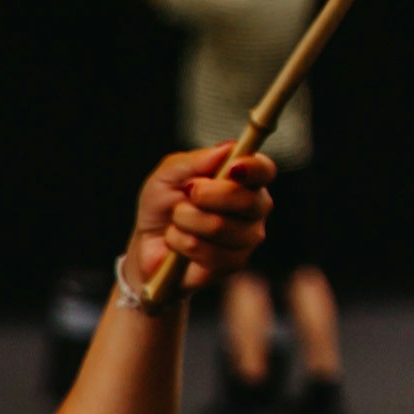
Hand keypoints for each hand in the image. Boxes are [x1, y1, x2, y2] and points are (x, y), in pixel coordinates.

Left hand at [128, 145, 276, 303]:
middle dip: (208, 195)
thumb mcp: (168, 174)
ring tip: (177, 220)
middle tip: (187, 194)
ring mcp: (247, 238)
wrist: (148, 244)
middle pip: (248, 200)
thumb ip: (195, 160)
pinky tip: (178, 242)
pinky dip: (181, 243)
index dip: (252, 168)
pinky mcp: (233, 264)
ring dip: (186, 220)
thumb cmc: (163, 204)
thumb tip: (228, 148)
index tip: (232, 167)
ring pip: (220, 226)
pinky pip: (207, 252)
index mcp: (245, 180)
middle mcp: (254, 209)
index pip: (264, 171)